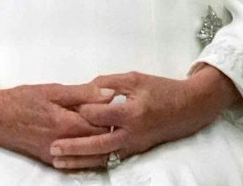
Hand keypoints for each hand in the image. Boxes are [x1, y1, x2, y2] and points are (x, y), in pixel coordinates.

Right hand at [0, 78, 114, 161]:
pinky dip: (85, 153)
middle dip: (108, 131)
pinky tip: (87, 142)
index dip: (114, 117)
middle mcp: (65, 143)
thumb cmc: (21, 100)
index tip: (119, 109)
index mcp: (68, 123)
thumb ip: (82, 93)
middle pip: (99, 142)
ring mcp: (58, 155)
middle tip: (114, 118)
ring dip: (99, 144)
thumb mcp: (52, 90)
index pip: (103, 126)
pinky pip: (76, 161)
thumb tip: (109, 94)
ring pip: (89, 154)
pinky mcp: (50, 160)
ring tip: (102, 130)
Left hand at [48, 67, 238, 169]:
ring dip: (80, 161)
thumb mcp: (134, 78)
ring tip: (58, 162)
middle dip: (74, 147)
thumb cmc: (161, 90)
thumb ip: (107, 83)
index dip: (82, 110)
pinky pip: (112, 159)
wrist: (190, 108)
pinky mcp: (136, 150)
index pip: (99, 115)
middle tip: (53, 147)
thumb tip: (84, 89)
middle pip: (98, 144)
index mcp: (132, 112)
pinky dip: (94, 162)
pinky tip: (78, 163)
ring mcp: (135, 145)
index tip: (69, 106)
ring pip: (103, 157)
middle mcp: (133, 133)